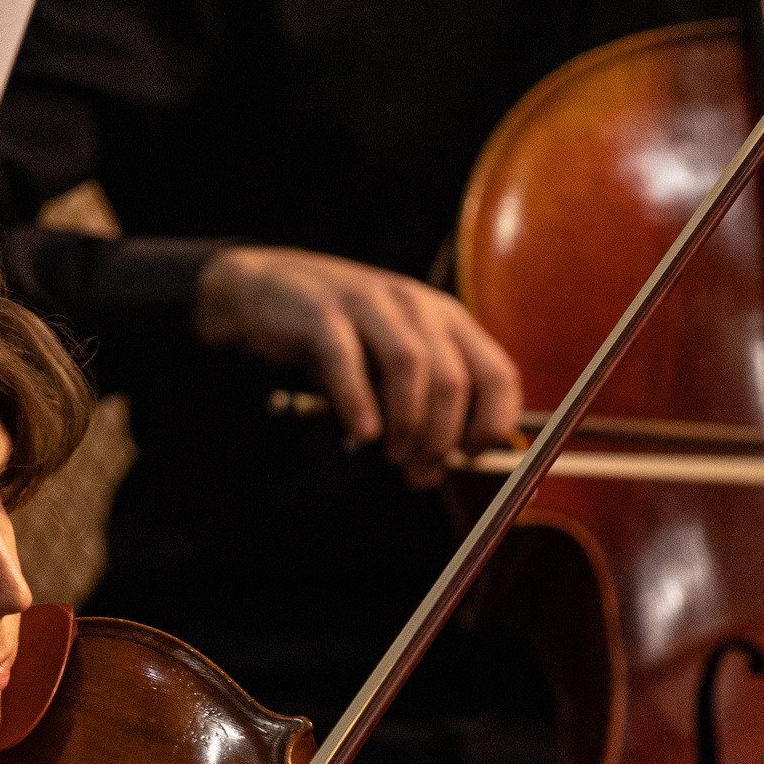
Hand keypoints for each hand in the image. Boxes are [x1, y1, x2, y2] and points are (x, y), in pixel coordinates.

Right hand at [193, 245, 521, 486]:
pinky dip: (359, 401)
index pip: (498, 373)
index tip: (469, 457)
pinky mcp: (322, 313)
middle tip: (419, 473)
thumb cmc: (339, 338)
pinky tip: (363, 434)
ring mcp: (369, 305)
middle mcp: (416, 306)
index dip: (492, 424)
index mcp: (446, 319)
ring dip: (406, 423)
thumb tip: (437, 468)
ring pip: (409, 365)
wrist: (265, 290)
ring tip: (392, 457)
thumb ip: (418, 404)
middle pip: (452, 379)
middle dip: (441, 440)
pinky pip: (347, 359)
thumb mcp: (390, 363)